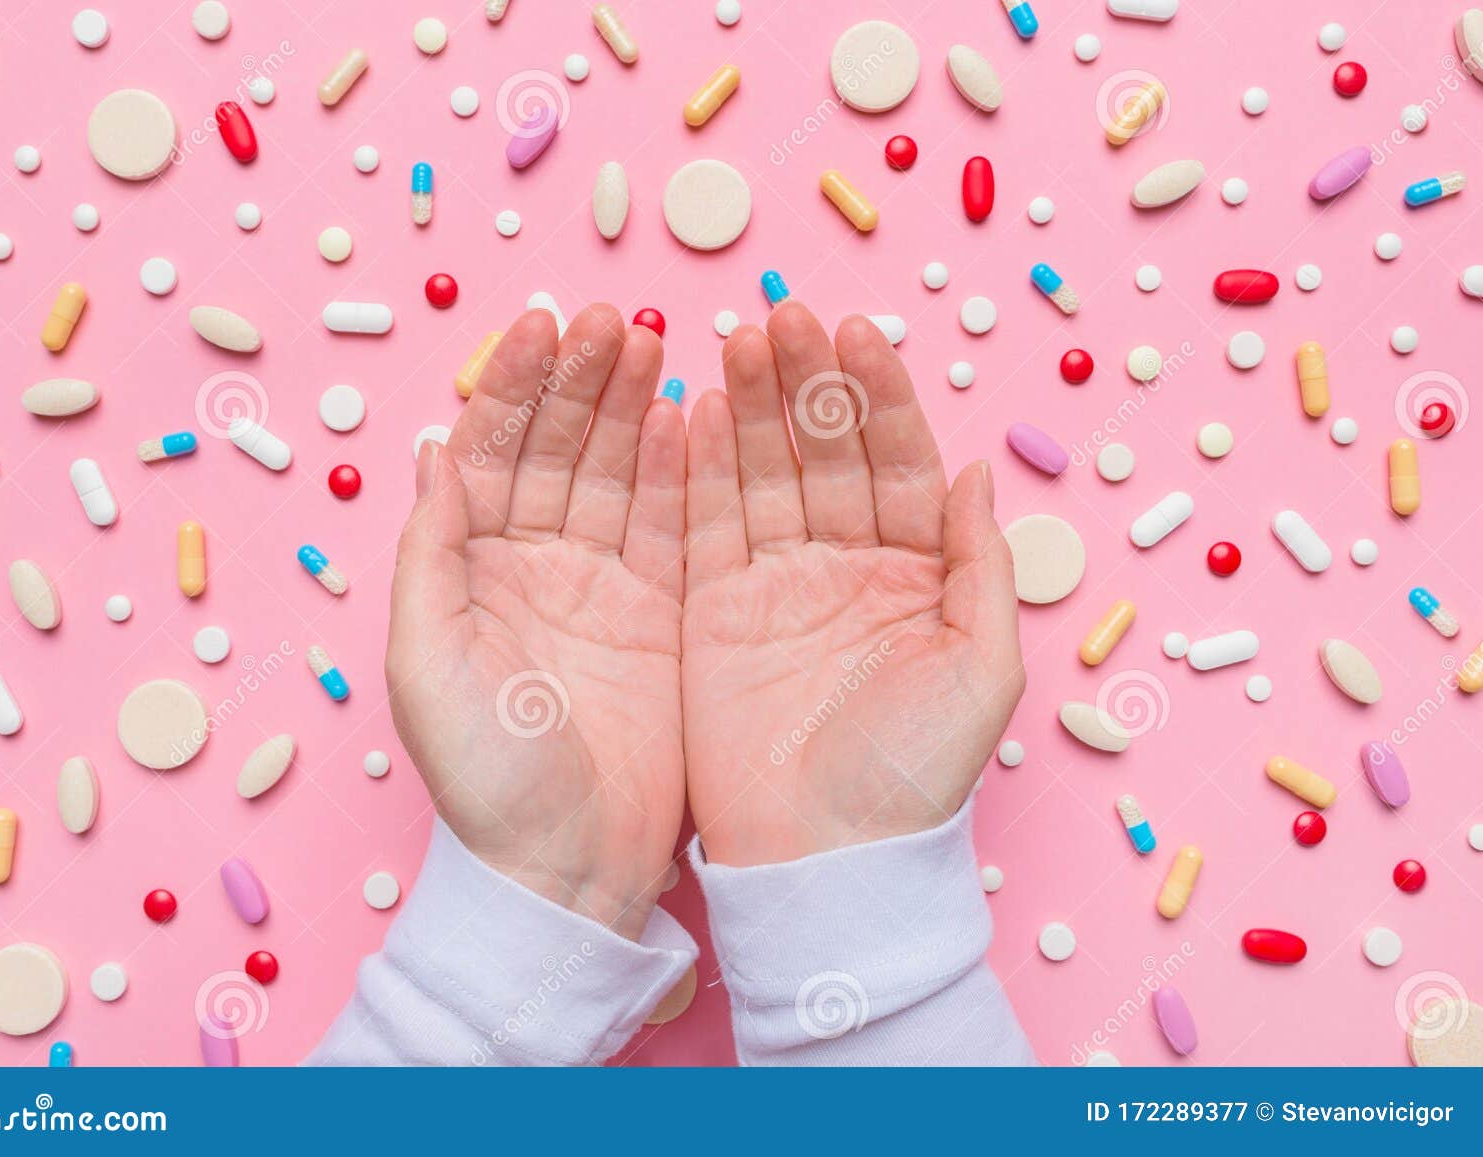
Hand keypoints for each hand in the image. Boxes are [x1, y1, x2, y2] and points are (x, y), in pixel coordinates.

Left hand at [388, 305, 685, 940]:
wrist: (569, 867)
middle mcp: (534, 565)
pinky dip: (678, 470)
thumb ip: (427, 557)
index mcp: (469, 571)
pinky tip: (688, 415)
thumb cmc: (486, 779)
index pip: (489, 453)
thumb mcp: (426, 666)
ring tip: (653, 343)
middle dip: (582, 380)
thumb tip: (428, 452)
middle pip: (557, 448)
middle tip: (615, 320)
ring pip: (615, 472)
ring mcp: (601, 585)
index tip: (544, 325)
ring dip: (631, 407)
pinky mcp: (661, 613)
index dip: (514, 387)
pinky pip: (669, 524)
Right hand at [680, 303, 1024, 867]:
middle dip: (808, 385)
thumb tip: (978, 472)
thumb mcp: (982, 671)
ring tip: (741, 342)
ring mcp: (775, 586)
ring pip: (764, 475)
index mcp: (915, 576)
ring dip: (754, 407)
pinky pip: (706, 525)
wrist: (824, 860)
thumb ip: (982, 567)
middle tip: (785, 319)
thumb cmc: (914, 776)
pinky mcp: (713, 611)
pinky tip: (700, 409)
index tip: (856, 337)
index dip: (878, 399)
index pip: (897, 464)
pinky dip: (701, 468)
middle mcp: (844, 568)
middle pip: (825, 455)